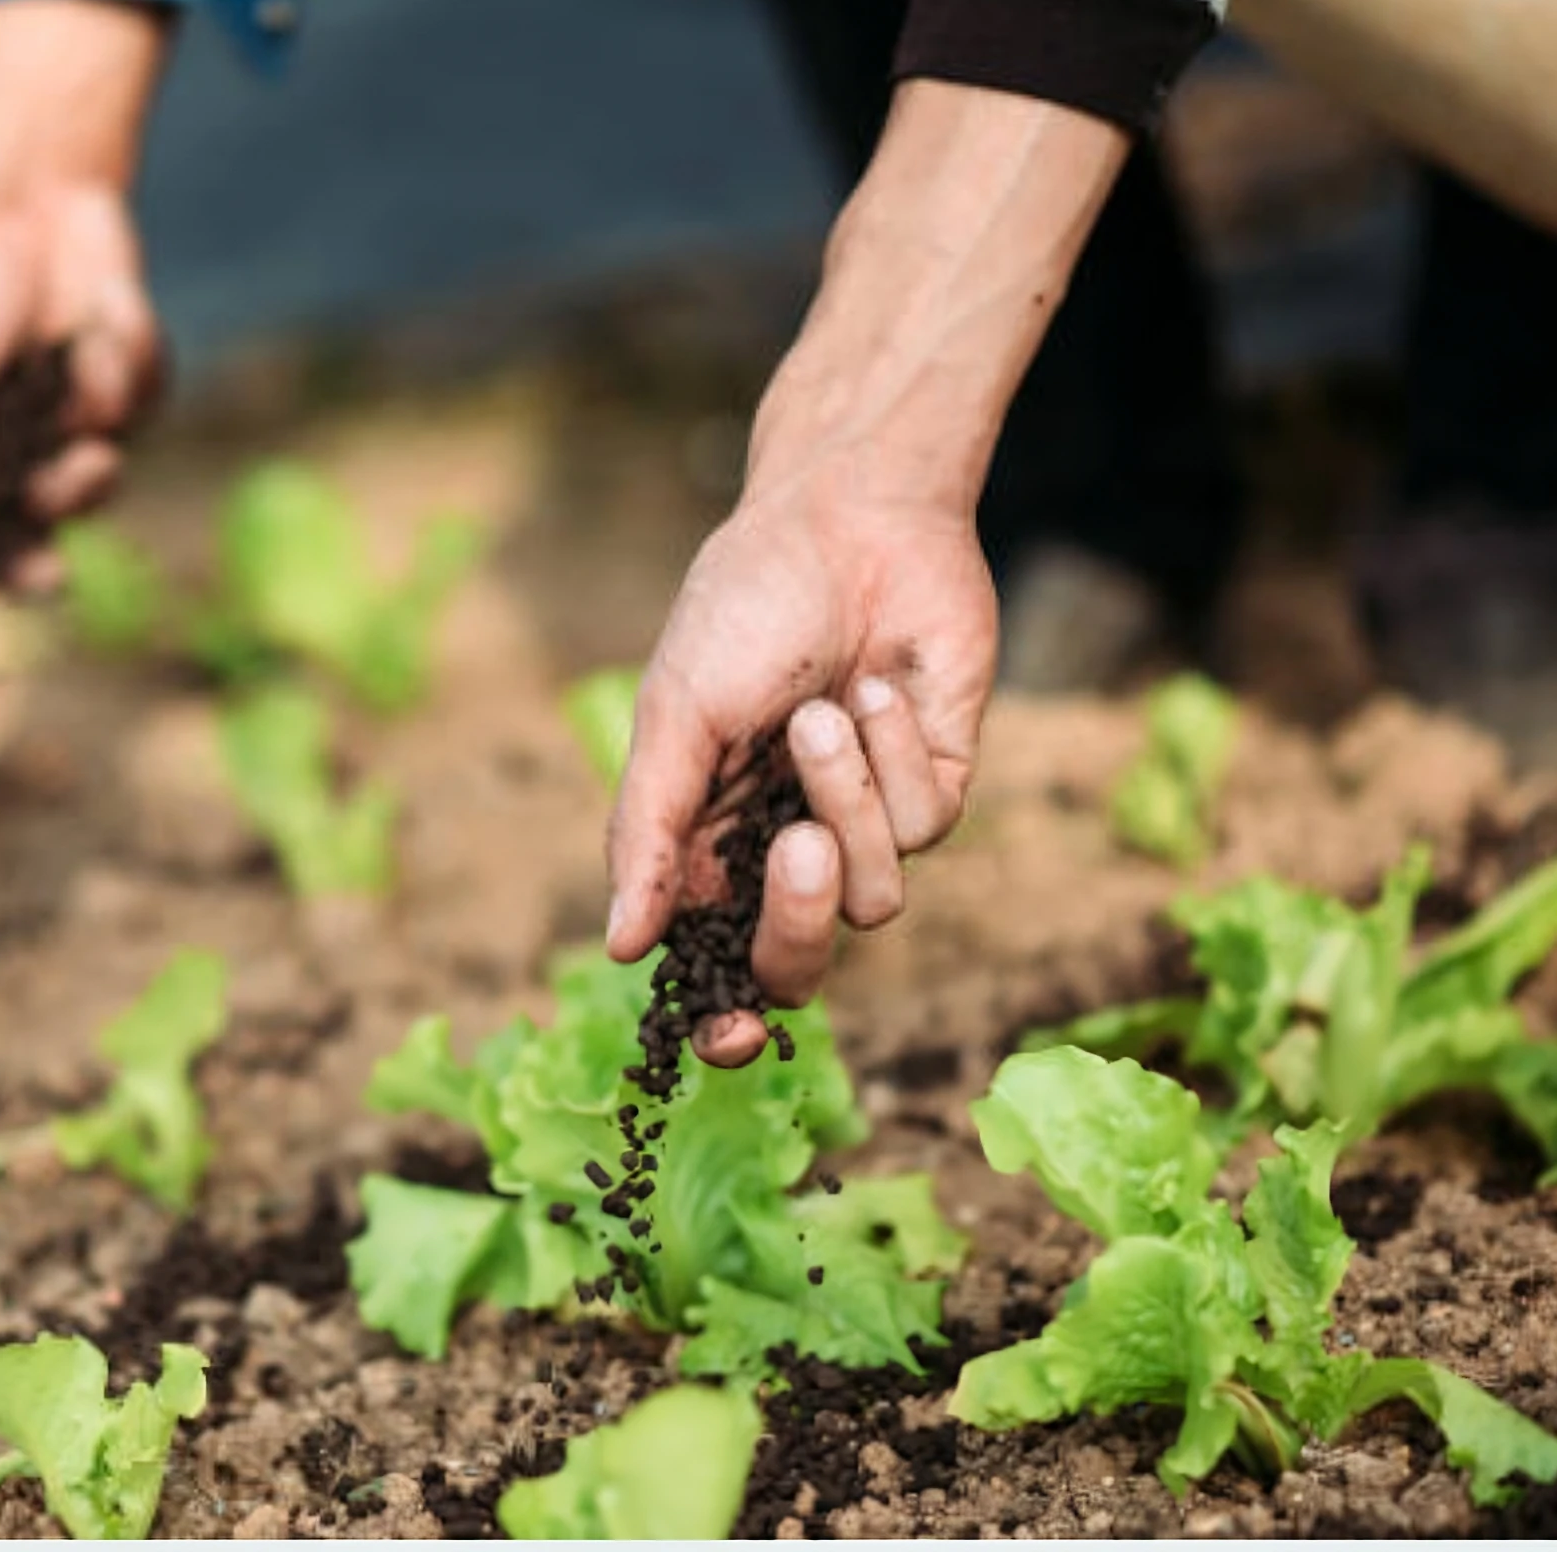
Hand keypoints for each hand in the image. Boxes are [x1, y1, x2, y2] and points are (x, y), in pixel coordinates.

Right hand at [0, 0, 171, 587]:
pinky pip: (149, 397)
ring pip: (114, 460)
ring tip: (84, 344)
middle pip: (59, 519)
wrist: (26, 194)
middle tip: (89, 463)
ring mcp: (78, 424)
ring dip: (104, 396)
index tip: (50, 577)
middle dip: (77, 493)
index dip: (17, 571)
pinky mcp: (130, 386)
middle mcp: (19, 453)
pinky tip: (108, 303)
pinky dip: (130, 347)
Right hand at [606, 377, 997, 1068]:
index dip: (726, 1020)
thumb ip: (647, 835)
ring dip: (845, 796)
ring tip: (823, 709)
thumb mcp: (675, 718)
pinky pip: (924, 825)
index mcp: (709, 846)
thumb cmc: (744, 610)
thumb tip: (619, 948)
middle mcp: (788, 849)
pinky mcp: (937, 786)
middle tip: (797, 843)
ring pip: (873, 897)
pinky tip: (878, 687)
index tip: (733, 1034)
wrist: (851, 520)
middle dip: (801, 919)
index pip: (717, 968)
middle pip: (801, 962)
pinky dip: (896, 754)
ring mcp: (867, 823)